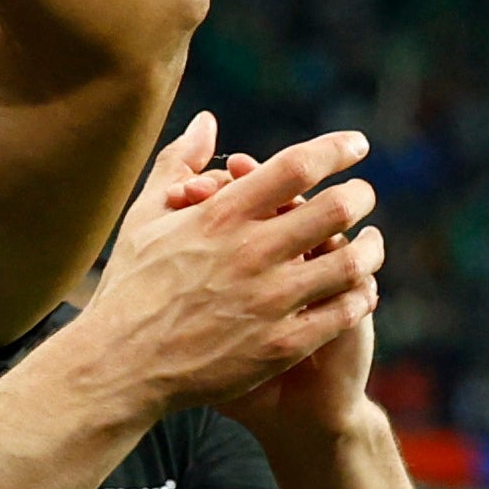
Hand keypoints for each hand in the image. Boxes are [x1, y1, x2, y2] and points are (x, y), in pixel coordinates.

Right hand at [69, 116, 380, 417]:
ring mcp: (268, 302)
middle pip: (336, 208)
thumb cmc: (129, 288)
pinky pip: (342, 313)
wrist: (118, 367)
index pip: (296, 167)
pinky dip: (359, 296)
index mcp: (220, 216)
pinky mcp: (278, 346)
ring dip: (370, 247)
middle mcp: (249, 253)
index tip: (357, 144)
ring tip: (370, 243)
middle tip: (362, 195)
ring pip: (350, 262)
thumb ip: (178, 163)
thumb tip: (207, 121)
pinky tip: (359, 289)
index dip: (336, 149)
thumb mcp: (145, 217)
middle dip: (361, 195)